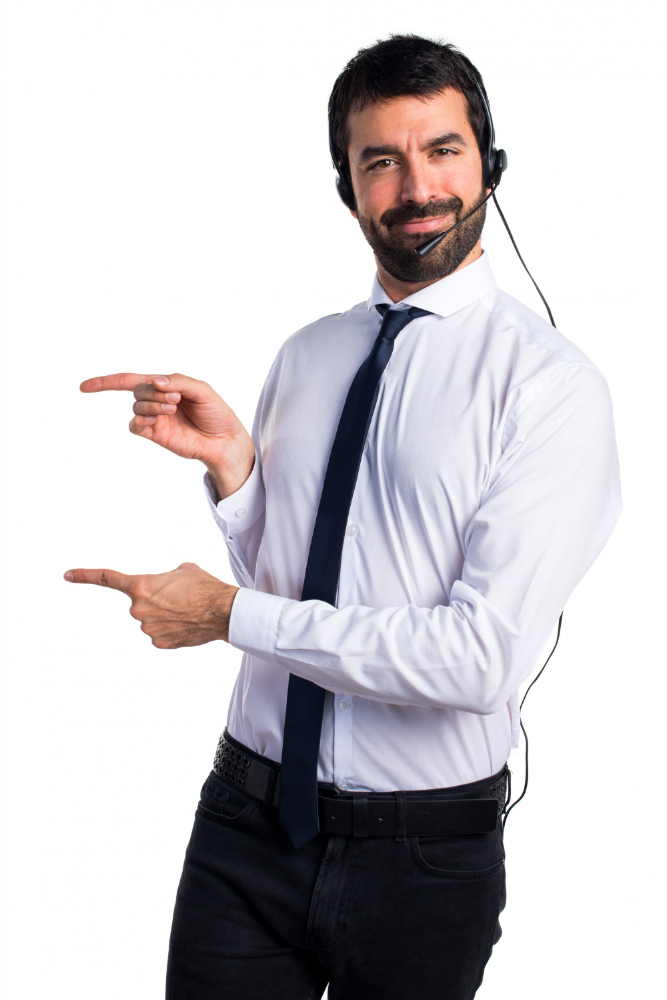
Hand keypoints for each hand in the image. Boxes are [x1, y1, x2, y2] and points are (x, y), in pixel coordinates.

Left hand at [64, 562, 238, 646]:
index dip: (85, 576)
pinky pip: (159, 633)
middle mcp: (138, 609)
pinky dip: (171, 629)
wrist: (222, 611)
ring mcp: (147, 629)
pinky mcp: (159, 643)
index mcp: (140, 586)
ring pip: (149, 620)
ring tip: (187, 610)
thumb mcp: (181, 570)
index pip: (107, 579)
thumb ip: (163, 578)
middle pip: (139, 602)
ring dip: (164, 615)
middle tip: (178, 597)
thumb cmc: (204, 587)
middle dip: (154, 600)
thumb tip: (165, 587)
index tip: (67, 574)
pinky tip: (186, 624)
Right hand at [79, 372, 254, 498]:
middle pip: (137, 389)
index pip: (129, 380)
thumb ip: (178, 381)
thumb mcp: (201, 390)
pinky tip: (152, 421)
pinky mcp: (155, 435)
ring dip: (152, 404)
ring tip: (172, 410)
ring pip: (137, 405)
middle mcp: (156, 401)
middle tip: (176, 400)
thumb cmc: (216, 413)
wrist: (224, 440)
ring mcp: (154, 418)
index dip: (106, 382)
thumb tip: (154, 380)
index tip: (83, 387)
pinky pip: (135, 426)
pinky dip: (139, 420)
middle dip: (153, 391)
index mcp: (165, 386)